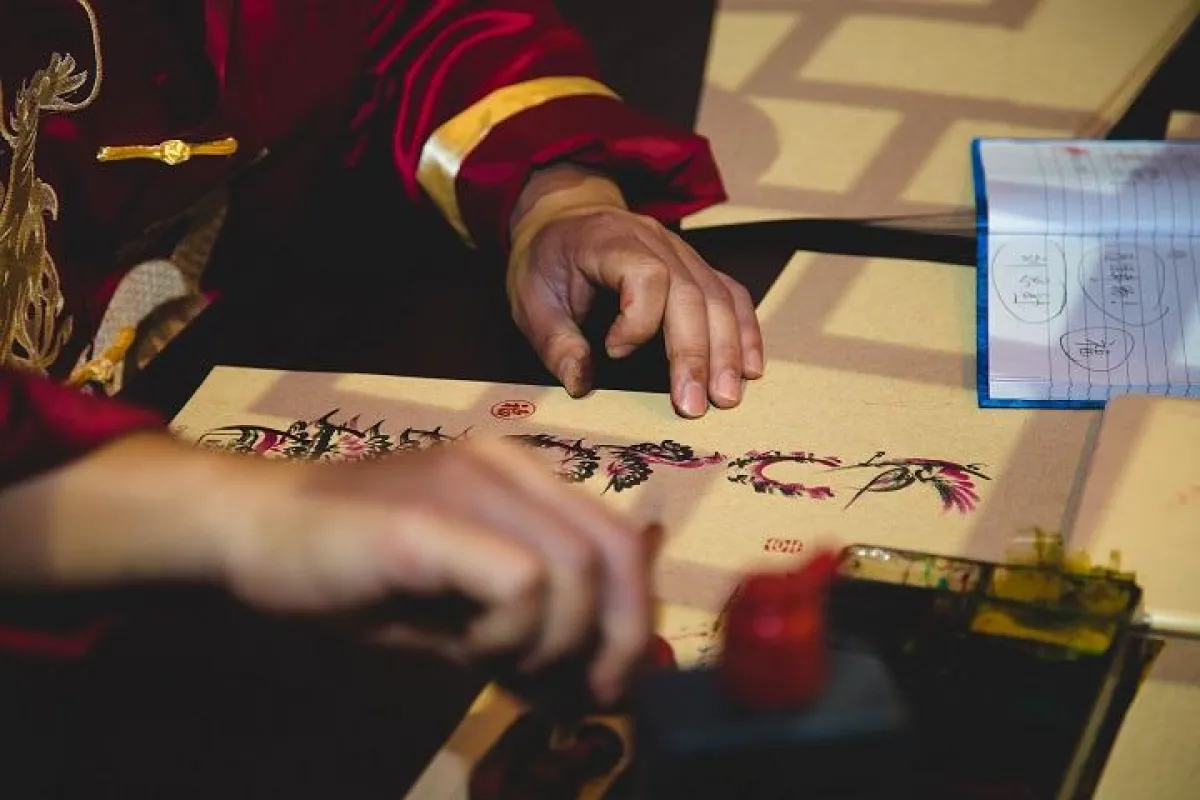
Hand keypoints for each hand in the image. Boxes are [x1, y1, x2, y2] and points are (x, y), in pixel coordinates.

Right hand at [0, 433, 658, 704]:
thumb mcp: (458, 605)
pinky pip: (520, 581)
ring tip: (494, 661)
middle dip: (620, 640)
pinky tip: (464, 648)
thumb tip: (599, 678)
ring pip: (575, 569)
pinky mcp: (428, 520)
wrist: (253, 528)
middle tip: (584, 694)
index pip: (620, 539)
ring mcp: (469, 484)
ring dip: (552, 643)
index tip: (607, 680)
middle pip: (615, 551)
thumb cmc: (353, 571)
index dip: (635, 618)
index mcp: (522, 478)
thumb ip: (529, 625)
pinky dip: (510, 634)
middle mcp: (508, 468)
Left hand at [508, 164, 763, 417]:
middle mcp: (653, 240)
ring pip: (719, 297)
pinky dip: (744, 331)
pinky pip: (731, 294)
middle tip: (696, 405)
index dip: (639, 320)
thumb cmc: (546, 264)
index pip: (647, 274)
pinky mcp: (696, 267)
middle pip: (692, 293)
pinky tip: (750, 368)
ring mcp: (681, 252)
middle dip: (696, 353)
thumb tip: (581, 384)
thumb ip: (555, 343)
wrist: (562, 221)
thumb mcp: (530, 301)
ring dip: (727, 350)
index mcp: (608, 240)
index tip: (614, 352)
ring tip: (728, 396)